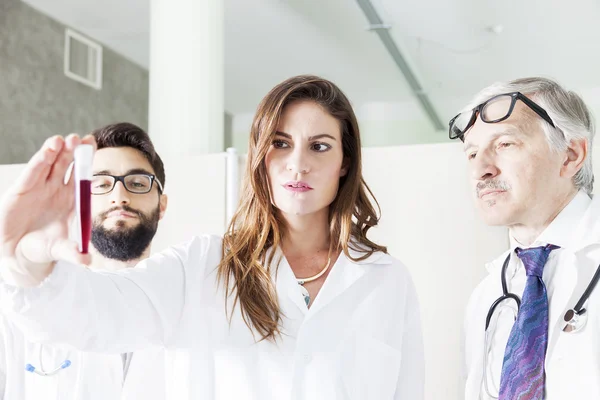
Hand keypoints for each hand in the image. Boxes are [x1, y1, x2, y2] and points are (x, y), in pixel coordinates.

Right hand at [0, 134, 95, 286]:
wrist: (19, 253)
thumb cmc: (45, 249)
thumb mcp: (61, 250)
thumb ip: (73, 253)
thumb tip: (87, 262)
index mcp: (74, 200)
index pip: (84, 175)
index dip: (88, 160)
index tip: (95, 145)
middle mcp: (59, 189)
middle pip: (69, 164)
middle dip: (76, 151)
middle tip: (84, 138)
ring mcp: (41, 187)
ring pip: (51, 163)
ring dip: (58, 150)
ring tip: (64, 140)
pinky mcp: (23, 188)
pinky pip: (34, 171)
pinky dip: (41, 160)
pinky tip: (48, 150)